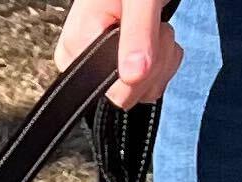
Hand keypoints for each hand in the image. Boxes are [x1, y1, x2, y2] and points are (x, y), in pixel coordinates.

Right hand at [57, 0, 179, 105]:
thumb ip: (136, 33)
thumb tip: (132, 77)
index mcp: (76, 50)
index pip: (114, 91)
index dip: (139, 71)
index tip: (146, 31)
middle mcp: (83, 65)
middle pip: (128, 96)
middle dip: (154, 62)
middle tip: (153, 25)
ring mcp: (100, 71)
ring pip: (142, 92)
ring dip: (162, 59)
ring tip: (154, 26)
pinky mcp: (117, 72)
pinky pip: (149, 88)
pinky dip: (164, 63)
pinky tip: (155, 37)